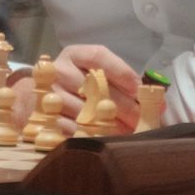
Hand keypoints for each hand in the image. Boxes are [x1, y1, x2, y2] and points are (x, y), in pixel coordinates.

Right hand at [10, 44, 140, 134]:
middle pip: (96, 87)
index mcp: (75, 54)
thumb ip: (121, 83)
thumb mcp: (92, 73)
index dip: (121, 71)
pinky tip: (107, 140)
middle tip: (142, 120)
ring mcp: (50, 94)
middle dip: (124, 106)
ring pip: (86, 111)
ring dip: (111, 125)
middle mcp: (60, 70)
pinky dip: (92, 136)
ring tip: (128, 133)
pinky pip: (72, 129)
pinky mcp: (44, 118)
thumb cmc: (75, 82)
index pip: (99, 56)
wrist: (35, 96)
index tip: (139, 89)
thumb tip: (159, 103)